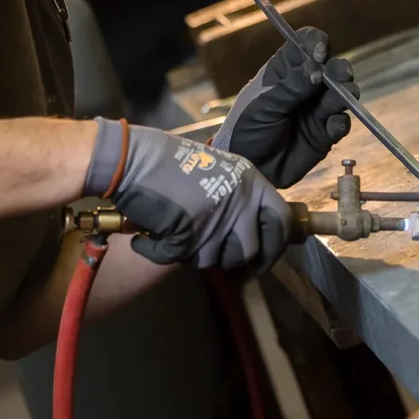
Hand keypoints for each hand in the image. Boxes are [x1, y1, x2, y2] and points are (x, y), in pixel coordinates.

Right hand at [86, 120, 292, 270]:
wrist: (136, 158)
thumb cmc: (172, 162)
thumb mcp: (222, 170)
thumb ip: (241, 198)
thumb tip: (250, 234)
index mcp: (251, 183)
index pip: (282, 222)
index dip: (276, 246)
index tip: (263, 260)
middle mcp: (239, 203)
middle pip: (249, 251)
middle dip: (232, 259)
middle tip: (216, 254)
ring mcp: (215, 221)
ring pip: (214, 260)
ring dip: (195, 253)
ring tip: (179, 231)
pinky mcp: (189, 237)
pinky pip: (179, 259)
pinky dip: (159, 251)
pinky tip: (152, 235)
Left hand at [212, 28, 357, 188]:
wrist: (248, 167)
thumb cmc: (247, 129)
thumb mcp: (263, 106)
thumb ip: (291, 88)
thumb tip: (317, 69)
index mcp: (285, 70)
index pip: (306, 44)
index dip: (317, 43)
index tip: (320, 53)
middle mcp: (306, 86)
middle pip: (332, 67)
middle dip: (340, 69)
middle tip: (341, 75)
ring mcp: (317, 109)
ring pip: (342, 93)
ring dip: (345, 93)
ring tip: (340, 100)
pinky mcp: (326, 134)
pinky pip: (341, 123)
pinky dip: (341, 122)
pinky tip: (332, 125)